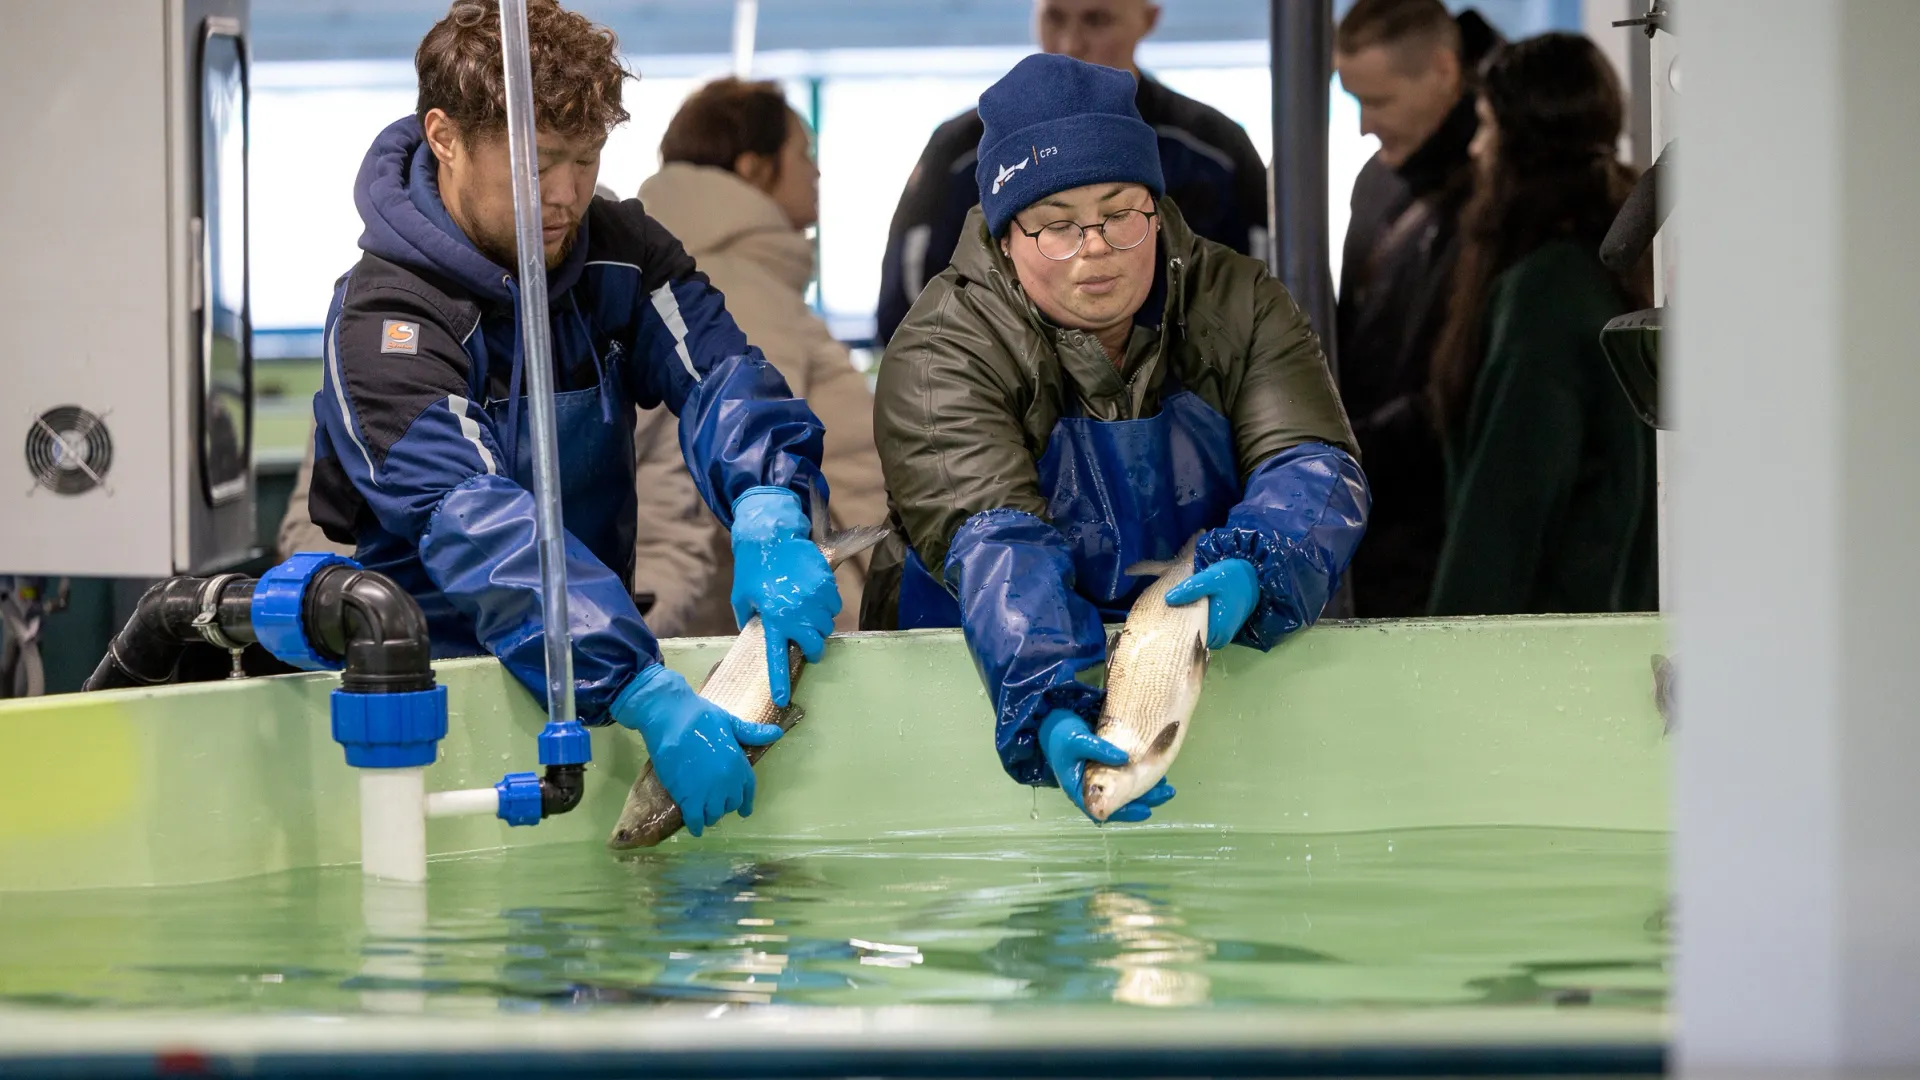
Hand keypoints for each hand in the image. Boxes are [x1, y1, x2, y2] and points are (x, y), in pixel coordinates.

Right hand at [611, 664, 784, 835]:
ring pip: (713, 815)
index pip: (748, 791)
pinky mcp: (687, 796)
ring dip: (709, 816)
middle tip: (714, 805)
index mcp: (739, 764)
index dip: (746, 802)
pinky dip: (695, 825)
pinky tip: (694, 827)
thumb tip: (777, 733)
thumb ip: (751, 734)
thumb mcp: (730, 723)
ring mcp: (707, 791)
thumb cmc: (700, 716)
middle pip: (730, 805)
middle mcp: (727, 782)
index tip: (744, 811)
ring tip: (703, 814)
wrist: (671, 718)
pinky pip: (695, 819)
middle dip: (724, 806)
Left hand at [728, 487, 840, 706]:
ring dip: (820, 625)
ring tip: (809, 613)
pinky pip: (834, 606)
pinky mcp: (826, 585)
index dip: (780, 680)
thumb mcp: (741, 596)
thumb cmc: (754, 568)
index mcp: (772, 619)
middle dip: (814, 650)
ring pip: (827, 625)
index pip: (776, 657)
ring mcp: (813, 600)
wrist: (772, 537)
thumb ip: (746, 617)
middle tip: (810, 647)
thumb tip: (751, 631)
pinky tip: (817, 597)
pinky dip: (828, 606)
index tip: (781, 698)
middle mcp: (795, 614)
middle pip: (814, 645)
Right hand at [1038, 708, 1175, 823]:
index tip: (1146, 810)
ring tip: (1166, 784)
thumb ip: (1100, 750)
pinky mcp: (1103, 765)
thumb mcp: (1078, 741)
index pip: (1106, 810)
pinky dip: (1139, 774)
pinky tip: (1153, 769)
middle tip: (1167, 792)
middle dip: (1145, 799)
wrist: (1050, 719)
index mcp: (1080, 790)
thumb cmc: (1060, 734)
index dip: (1127, 812)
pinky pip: (1124, 775)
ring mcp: (1098, 778)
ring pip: (1125, 789)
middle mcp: (1091, 788)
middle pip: (1121, 802)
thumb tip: (1126, 759)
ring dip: (1145, 788)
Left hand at [1164, 558, 1259, 649]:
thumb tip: (1168, 599)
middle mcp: (1219, 639)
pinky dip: (1193, 625)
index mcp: (1216, 630)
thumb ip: (1191, 588)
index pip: (1188, 640)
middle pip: (1192, 640)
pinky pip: (1202, 632)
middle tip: (1161, 616)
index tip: (1161, 621)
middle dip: (1177, 630)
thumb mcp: (1210, 578)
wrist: (1252, 578)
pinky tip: (1182, 614)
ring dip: (1185, 627)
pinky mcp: (1221, 632)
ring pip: (1196, 637)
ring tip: (1169, 614)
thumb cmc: (1232, 578)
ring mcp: (1221, 637)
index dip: (1173, 632)